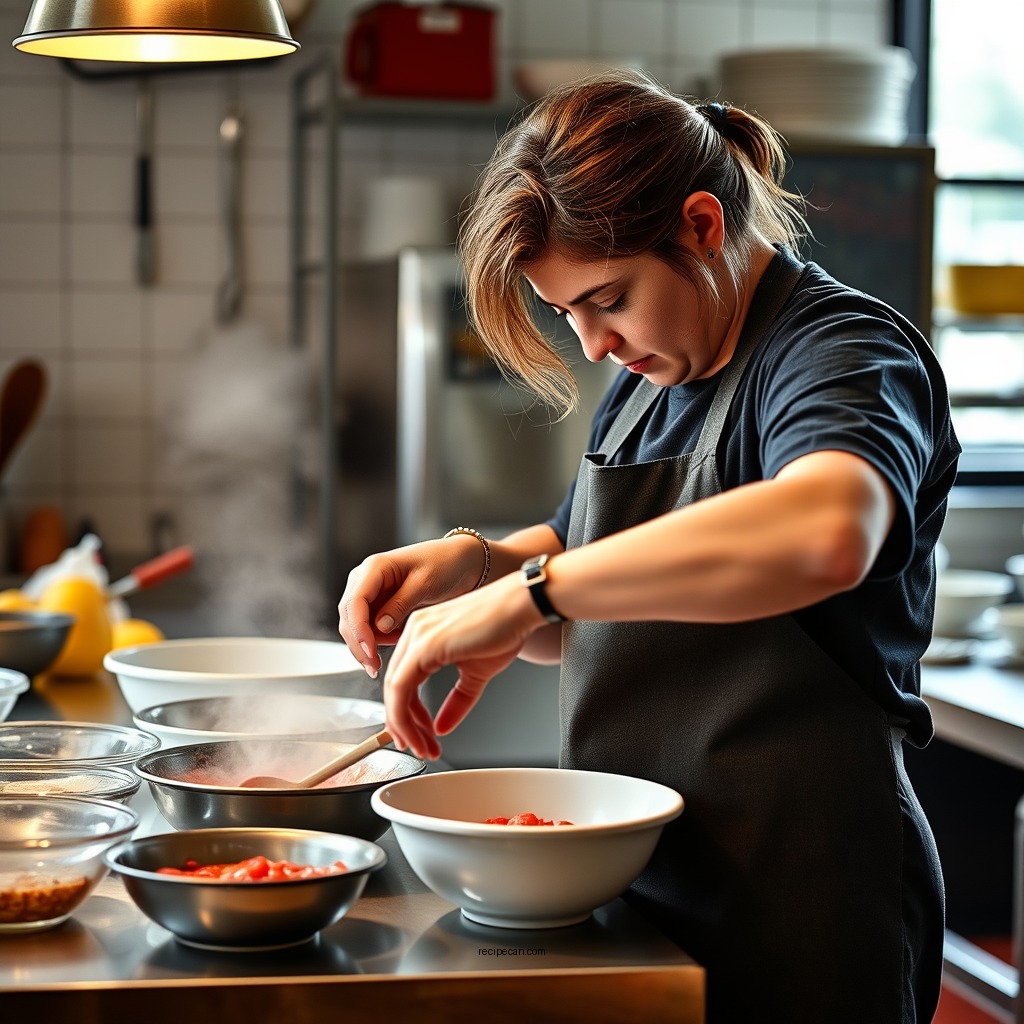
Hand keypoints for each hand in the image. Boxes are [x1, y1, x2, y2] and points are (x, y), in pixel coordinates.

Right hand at [337, 537, 486, 677]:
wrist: (461, 562)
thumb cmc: (446, 564)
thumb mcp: (425, 583)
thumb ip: (400, 604)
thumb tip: (379, 627)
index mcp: (374, 567)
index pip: (354, 602)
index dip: (359, 630)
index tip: (370, 651)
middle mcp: (366, 579)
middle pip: (349, 617)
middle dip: (359, 644)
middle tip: (375, 667)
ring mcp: (371, 593)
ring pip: (355, 626)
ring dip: (368, 644)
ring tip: (398, 645)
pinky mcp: (379, 605)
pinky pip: (369, 627)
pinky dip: (378, 639)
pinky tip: (398, 639)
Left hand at [383, 572, 546, 759]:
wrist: (521, 606)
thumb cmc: (505, 627)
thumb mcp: (476, 672)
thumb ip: (457, 700)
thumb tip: (442, 727)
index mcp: (423, 634)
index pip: (403, 679)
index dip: (407, 713)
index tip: (416, 734)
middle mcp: (414, 631)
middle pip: (394, 686)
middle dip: (403, 723)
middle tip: (417, 747)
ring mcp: (417, 635)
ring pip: (394, 688)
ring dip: (404, 724)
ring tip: (421, 746)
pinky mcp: (424, 643)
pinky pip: (402, 685)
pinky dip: (405, 713)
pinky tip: (421, 731)